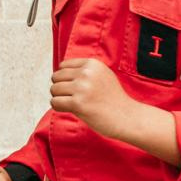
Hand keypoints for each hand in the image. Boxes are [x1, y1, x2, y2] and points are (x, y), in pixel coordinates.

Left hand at [50, 58, 180, 165]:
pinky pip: (55, 102)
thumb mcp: (102, 75)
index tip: (75, 88)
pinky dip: (58, 107)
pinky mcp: (78, 103)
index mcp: (92, 64)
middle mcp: (86, 73)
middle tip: (73, 97)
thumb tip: (58, 71)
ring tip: (74, 104)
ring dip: (59, 98)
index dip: (65, 78)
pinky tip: (71, 110)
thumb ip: (84, 71)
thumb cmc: (112, 98)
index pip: (62, 66)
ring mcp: (82, 88)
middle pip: (56, 77)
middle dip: (60, 88)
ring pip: (54, 89)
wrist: (127, 117)